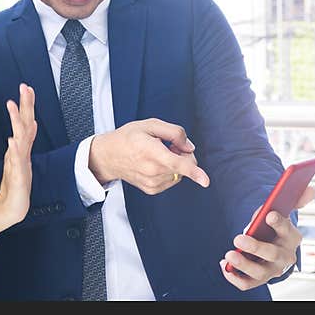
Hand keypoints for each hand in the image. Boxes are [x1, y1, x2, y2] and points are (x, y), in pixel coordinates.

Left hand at [0, 83, 37, 226]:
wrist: (11, 209)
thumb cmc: (13, 185)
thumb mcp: (16, 158)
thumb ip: (23, 141)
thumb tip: (29, 123)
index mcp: (21, 148)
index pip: (26, 122)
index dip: (27, 105)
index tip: (26, 87)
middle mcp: (23, 154)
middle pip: (27, 125)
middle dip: (27, 106)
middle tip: (25, 88)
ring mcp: (22, 165)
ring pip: (21, 140)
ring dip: (18, 122)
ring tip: (13, 106)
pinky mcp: (18, 178)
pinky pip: (16, 163)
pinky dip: (15, 152)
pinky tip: (13, 141)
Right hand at [88, 118, 209, 194]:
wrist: (108, 157)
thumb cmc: (128, 138)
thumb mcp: (150, 124)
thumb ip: (174, 132)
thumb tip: (189, 147)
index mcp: (151, 152)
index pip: (177, 163)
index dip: (194, 172)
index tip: (205, 181)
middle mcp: (152, 170)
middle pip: (184, 166)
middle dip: (184, 154)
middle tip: (168, 145)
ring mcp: (152, 182)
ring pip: (179, 173)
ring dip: (175, 163)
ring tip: (157, 154)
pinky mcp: (152, 189)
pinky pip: (171, 180)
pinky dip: (169, 171)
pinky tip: (155, 163)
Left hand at [218, 186, 314, 289]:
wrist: (273, 249)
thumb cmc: (275, 229)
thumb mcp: (284, 212)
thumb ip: (295, 200)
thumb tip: (310, 189)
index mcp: (292, 237)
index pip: (287, 230)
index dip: (279, 223)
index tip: (269, 215)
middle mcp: (285, 257)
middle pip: (273, 254)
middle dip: (255, 247)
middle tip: (238, 238)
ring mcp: (272, 270)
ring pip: (260, 273)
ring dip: (243, 265)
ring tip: (229, 255)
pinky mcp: (259, 280)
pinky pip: (247, 284)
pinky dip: (235, 277)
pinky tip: (224, 266)